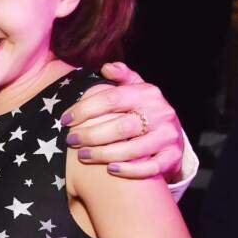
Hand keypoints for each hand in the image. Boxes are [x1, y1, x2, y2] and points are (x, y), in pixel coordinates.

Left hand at [61, 62, 183, 181]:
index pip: (112, 99)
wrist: (172, 133)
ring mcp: (168, 136)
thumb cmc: (144, 109)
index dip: (85, 109)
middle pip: (121, 127)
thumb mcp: (136, 87)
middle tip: (71, 140)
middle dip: (91, 135)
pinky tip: (110, 169)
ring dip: (104, 154)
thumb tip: (106, 68)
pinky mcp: (173, 157)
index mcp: (147, 94)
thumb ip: (122, 76)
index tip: (65, 119)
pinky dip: (129, 170)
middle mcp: (161, 113)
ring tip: (83, 155)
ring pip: (133, 149)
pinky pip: (150, 168)